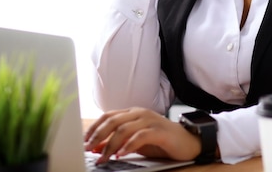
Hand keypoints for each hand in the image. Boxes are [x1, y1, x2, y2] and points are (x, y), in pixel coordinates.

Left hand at [83, 107, 200, 164]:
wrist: (187, 141)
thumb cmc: (160, 141)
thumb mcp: (135, 141)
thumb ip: (117, 141)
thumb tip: (96, 147)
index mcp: (132, 113)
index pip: (108, 116)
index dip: (94, 128)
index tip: (83, 142)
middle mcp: (139, 113)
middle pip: (112, 121)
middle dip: (98, 136)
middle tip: (88, 150)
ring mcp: (150, 121)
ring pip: (123, 129)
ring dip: (110, 145)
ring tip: (104, 158)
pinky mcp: (159, 131)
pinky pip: (140, 137)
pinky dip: (128, 146)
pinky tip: (121, 155)